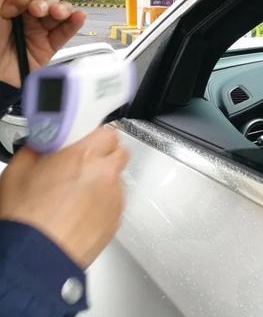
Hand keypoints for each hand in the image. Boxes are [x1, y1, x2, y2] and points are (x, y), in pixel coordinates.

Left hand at [0, 0, 85, 86]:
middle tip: (33, 11)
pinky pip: (66, 32)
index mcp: (9, 3)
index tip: (11, 6)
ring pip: (58, 10)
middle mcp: (26, 14)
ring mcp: (40, 29)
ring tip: (55, 13)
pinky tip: (78, 16)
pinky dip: (74, 22)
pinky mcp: (50, 46)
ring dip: (60, 8)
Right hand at [0, 127, 128, 268]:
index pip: (107, 132)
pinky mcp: (116, 219)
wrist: (35, 257)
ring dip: (103, 181)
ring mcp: (114, 197)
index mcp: (84, 155)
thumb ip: (37, 149)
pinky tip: (81, 213)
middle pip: (118, 153)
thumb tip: (44, 144)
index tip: (84, 143)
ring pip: (117, 179)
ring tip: (77, 195)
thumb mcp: (17, 172)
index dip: (94, 137)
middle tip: (82, 166)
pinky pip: (115, 203)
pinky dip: (103, 204)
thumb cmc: (26, 219)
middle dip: (103, 156)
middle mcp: (105, 174)